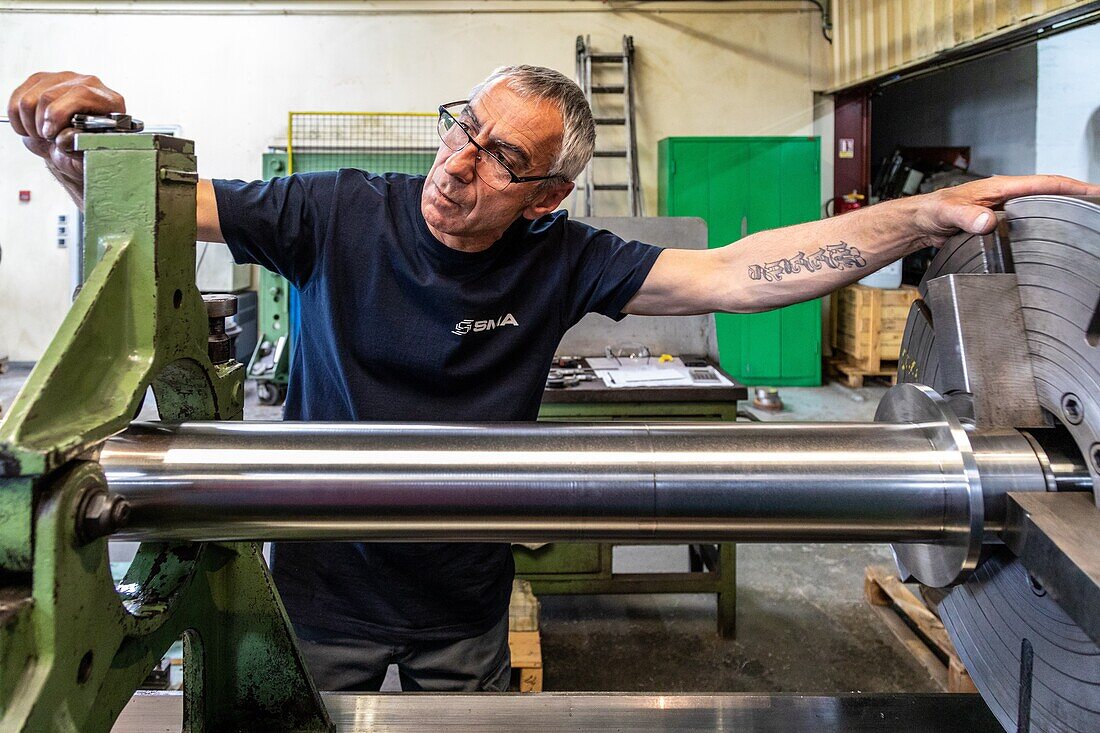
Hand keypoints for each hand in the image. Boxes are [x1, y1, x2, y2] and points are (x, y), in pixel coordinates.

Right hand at [7, 71, 125, 197]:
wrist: (79, 147)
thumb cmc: (90, 150)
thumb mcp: (91, 154)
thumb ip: (80, 146)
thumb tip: (64, 137)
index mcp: (109, 100)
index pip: (79, 94)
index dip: (58, 114)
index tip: (50, 134)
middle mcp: (88, 83)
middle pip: (49, 96)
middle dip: (41, 124)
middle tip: (46, 140)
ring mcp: (64, 79)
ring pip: (29, 98)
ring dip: (29, 123)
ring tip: (41, 136)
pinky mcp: (42, 80)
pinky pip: (18, 97)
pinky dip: (17, 117)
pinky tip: (30, 128)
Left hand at [914, 174, 1099, 242]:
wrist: (921, 221)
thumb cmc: (932, 211)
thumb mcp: (948, 213)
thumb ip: (966, 216)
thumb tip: (987, 221)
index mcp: (1001, 187)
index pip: (1045, 183)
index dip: (1072, 187)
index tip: (1095, 192)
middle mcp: (1006, 195)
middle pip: (1049, 193)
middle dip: (1076, 197)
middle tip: (1096, 207)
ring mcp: (1004, 208)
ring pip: (1040, 206)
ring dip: (1062, 209)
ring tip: (1084, 218)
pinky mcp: (998, 220)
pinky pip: (1028, 220)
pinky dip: (1044, 223)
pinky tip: (1053, 232)